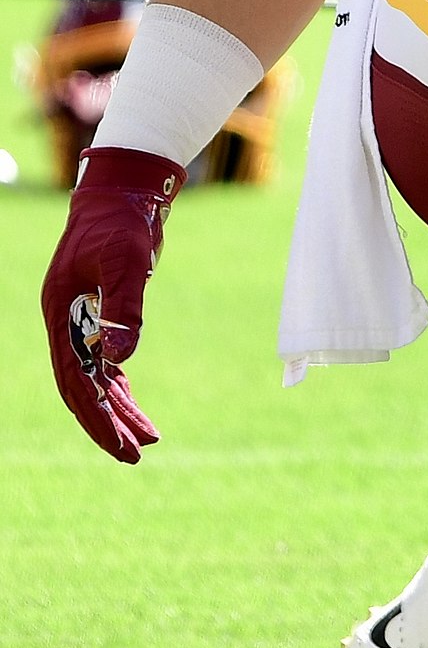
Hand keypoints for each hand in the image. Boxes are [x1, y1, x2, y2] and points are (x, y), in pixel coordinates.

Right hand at [41, 146, 184, 462]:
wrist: (124, 192)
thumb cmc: (121, 222)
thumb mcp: (125, 262)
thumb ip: (124, 309)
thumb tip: (121, 361)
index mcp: (61, 313)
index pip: (75, 379)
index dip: (95, 415)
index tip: (119, 444)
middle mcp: (66, 323)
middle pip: (82, 387)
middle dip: (106, 423)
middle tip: (135, 455)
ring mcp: (82, 321)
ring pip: (97, 379)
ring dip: (119, 409)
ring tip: (147, 440)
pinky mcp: (102, 316)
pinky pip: (107, 364)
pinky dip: (121, 388)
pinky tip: (135, 408)